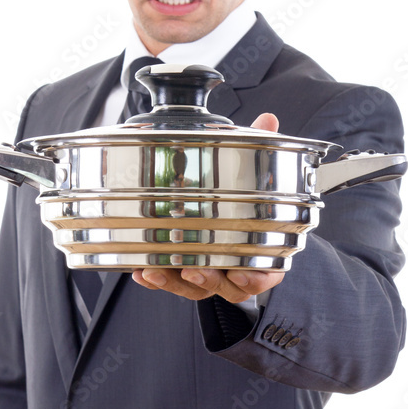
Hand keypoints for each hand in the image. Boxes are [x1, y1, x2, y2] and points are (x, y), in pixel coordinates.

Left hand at [132, 111, 284, 302]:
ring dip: (173, 281)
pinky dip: (154, 278)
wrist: (227, 213)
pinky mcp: (180, 272)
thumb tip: (268, 121)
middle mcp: (233, 268)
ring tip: (156, 269)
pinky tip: (139, 268)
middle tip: (192, 268)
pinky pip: (167, 281)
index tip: (243, 272)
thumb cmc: (244, 201)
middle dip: (207, 279)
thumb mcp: (254, 175)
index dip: (255, 277)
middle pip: (224, 285)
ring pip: (193, 288)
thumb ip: (261, 150)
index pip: (264, 273)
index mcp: (259, 250)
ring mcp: (207, 273)